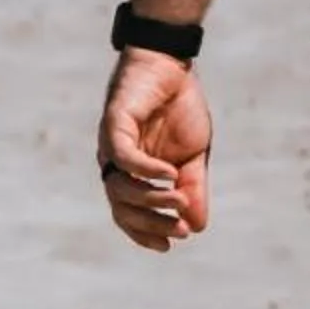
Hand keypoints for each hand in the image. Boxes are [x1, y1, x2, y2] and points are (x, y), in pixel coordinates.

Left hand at [99, 50, 213, 248]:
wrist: (172, 64)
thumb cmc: (180, 108)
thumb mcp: (194, 155)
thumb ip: (193, 188)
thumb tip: (198, 225)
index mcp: (133, 174)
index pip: (129, 214)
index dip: (145, 233)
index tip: (170, 244)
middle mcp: (116, 163)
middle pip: (120, 207)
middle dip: (149, 223)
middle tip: (179, 229)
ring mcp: (112, 144)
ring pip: (118, 186)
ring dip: (150, 199)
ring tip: (179, 199)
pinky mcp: (114, 123)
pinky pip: (123, 156)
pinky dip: (145, 170)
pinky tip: (169, 174)